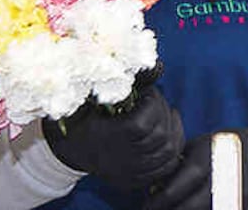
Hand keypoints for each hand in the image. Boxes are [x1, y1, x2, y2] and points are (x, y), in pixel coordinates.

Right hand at [42, 82, 184, 189]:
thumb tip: (152, 66)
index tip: (147, 94)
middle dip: (165, 114)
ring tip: (167, 115)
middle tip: (158, 102)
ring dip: (174, 129)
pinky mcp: (137, 180)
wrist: (72, 150)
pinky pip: (167, 167)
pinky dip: (175, 148)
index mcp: (105, 138)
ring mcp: (129, 172)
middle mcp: (118, 159)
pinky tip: (170, 133)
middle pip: (160, 137)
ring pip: (169, 152)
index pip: (141, 125)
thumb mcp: (89, 99)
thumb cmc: (82, 119)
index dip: (152, 105)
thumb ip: (114, 83)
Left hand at [145, 124, 247, 209]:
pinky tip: (199, 207)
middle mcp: (221, 179)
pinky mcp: (247, 208)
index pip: (173, 190)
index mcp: (205, 161)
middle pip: (186, 209)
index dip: (156, 203)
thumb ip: (178, 165)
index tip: (146, 206)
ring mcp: (235, 197)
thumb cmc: (223, 149)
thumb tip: (152, 186)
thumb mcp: (200, 146)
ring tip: (177, 207)